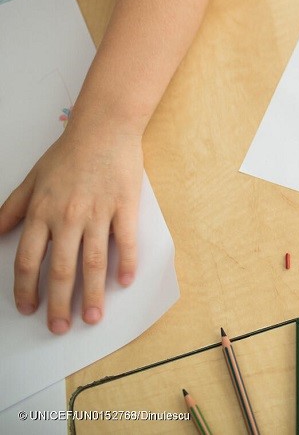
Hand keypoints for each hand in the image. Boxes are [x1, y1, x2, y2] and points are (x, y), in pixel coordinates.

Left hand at [0, 121, 141, 333]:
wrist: (104, 130)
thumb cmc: (68, 154)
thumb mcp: (31, 180)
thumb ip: (12, 210)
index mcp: (42, 212)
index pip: (29, 260)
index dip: (26, 289)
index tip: (29, 309)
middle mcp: (67, 217)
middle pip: (60, 270)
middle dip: (58, 304)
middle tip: (60, 327)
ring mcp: (98, 213)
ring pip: (93, 262)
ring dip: (92, 294)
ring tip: (92, 317)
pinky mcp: (125, 207)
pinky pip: (125, 242)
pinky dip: (126, 264)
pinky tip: (124, 282)